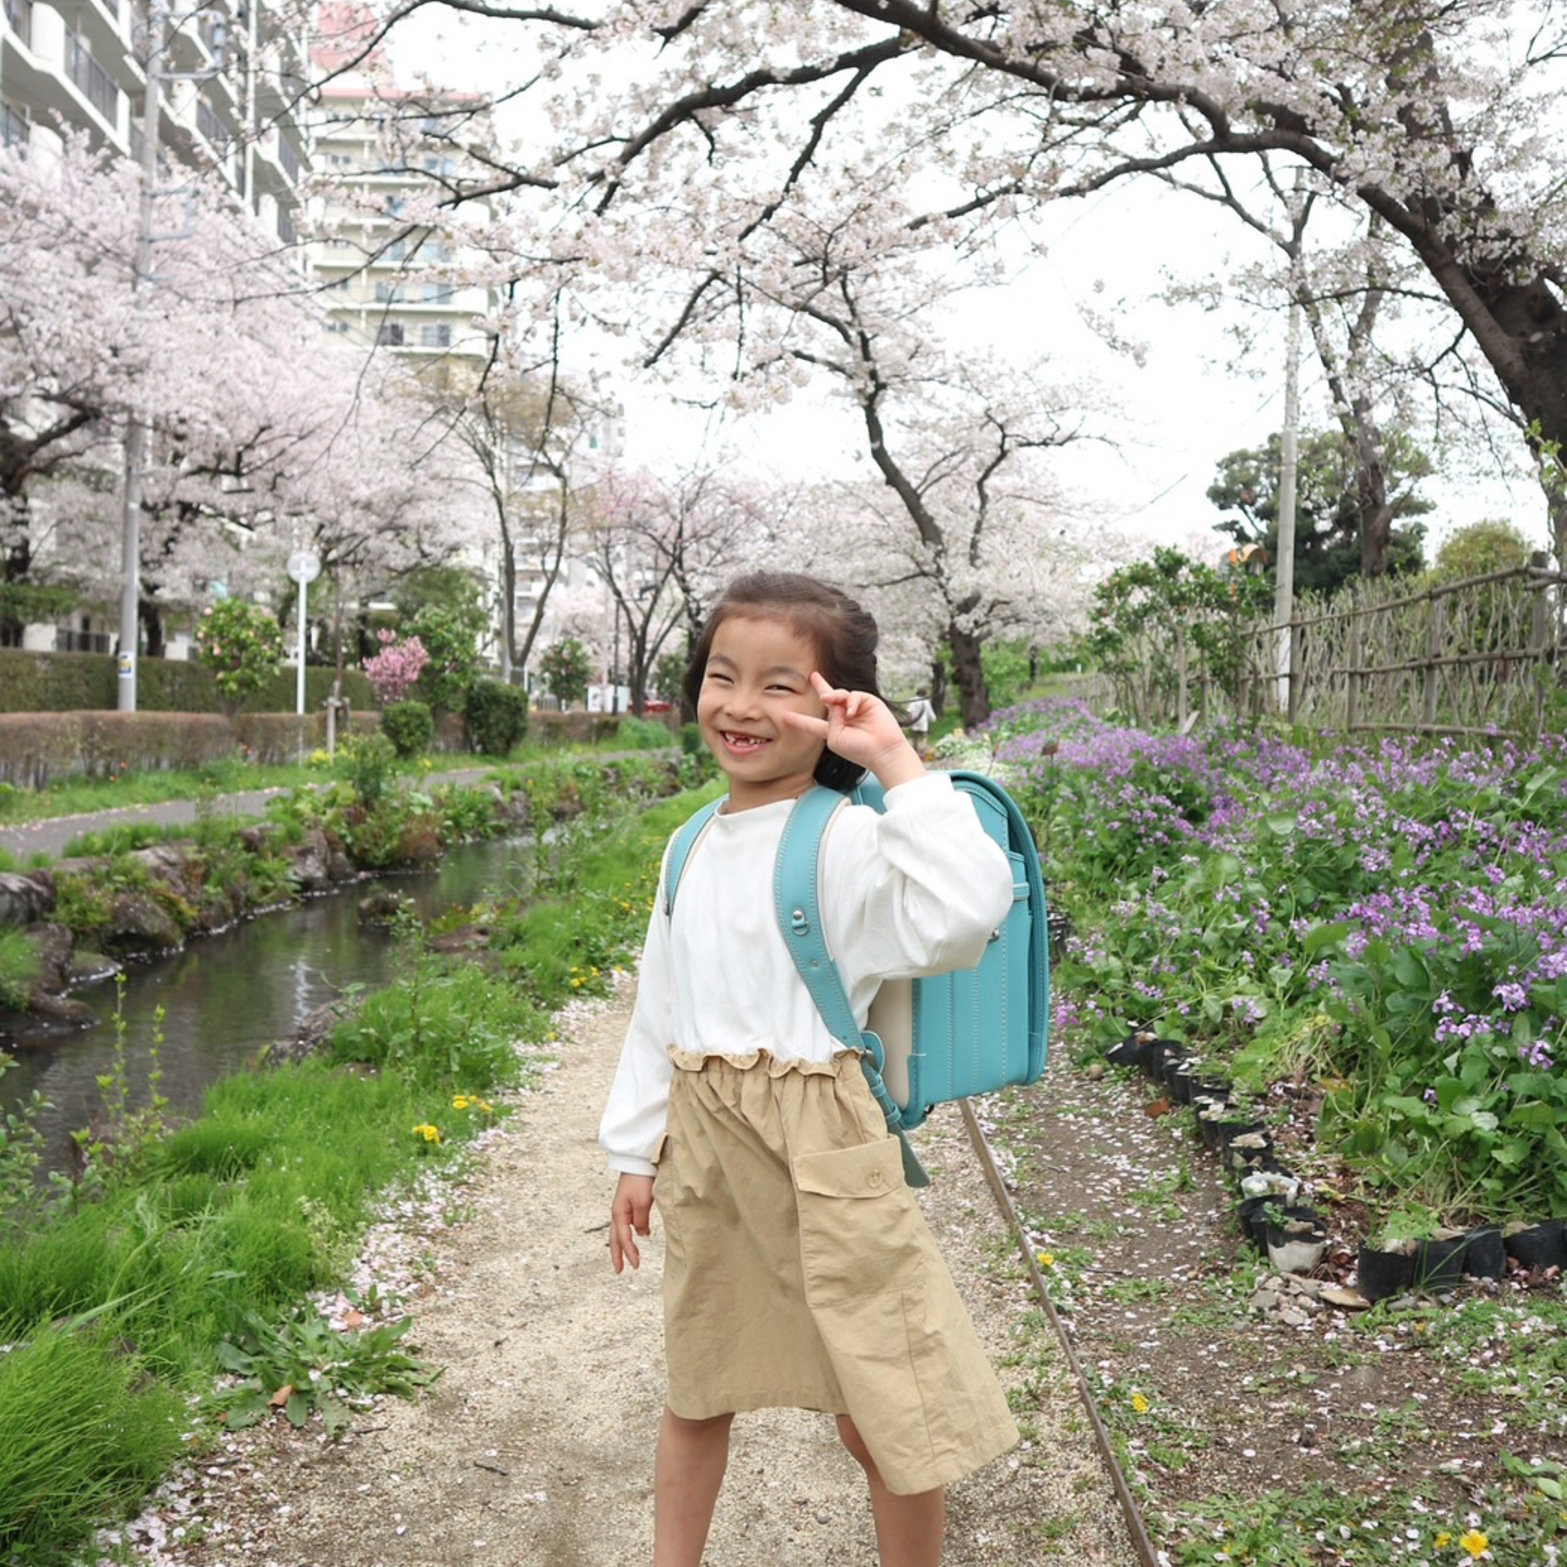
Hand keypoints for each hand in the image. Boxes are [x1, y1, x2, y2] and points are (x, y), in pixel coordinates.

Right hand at [610, 1173, 654, 1272]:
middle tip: (619, 1270)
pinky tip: (639, 1235)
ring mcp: (621, 1208)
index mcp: (619, 1214)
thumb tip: (641, 1234)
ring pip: (619, 1231)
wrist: (638, 1162)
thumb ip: (641, 1221)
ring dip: (622, 1245)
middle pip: (615, 1238)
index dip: (629, 1253)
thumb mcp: (643, 1203)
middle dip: (617, 1255)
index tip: (636, 1266)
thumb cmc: (640, 1180)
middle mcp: (617, 1213)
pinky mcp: (628, 1203)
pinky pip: (626, 1223)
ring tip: (627, 1258)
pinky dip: (628, 1233)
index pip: (624, 1239)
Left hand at [783, 673, 924, 788]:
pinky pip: (854, 695)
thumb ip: (830, 719)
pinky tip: (850, 711)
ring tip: (828, 699)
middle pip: (829, 699)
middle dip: (821, 686)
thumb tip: (835, 701)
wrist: (882, 750)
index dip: (800, 720)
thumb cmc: (858, 749)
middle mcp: (843, 717)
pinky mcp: (868, 702)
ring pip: (839, 695)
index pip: (813, 724)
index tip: (785, 717)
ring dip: (833, 696)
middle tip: (813, 676)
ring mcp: (856, 709)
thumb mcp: (834, 737)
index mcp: (833, 730)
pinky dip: (850, 702)